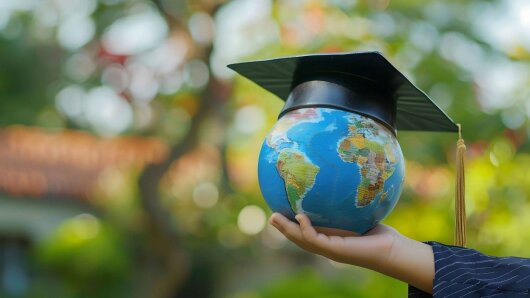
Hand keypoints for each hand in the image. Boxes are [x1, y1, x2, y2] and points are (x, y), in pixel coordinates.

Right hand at [269, 213, 433, 293]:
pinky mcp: (335, 250)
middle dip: (283, 228)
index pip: (305, 232)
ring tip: (274, 218)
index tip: (280, 210)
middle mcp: (326, 245)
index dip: (291, 224)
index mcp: (329, 238)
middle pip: (298, 237)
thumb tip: (345, 176)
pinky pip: (315, 239)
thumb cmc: (379, 230)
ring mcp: (329, 249)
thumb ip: (349, 201)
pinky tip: (299, 217)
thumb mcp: (359, 213)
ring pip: (301, 240)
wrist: (391, 249)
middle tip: (269, 217)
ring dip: (286, 230)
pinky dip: (305, 229)